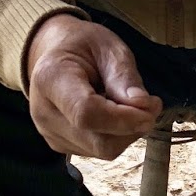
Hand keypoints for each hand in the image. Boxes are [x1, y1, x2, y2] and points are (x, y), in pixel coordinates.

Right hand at [26, 14, 161, 160]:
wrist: (55, 53)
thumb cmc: (83, 45)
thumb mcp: (109, 47)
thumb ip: (124, 76)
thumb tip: (142, 107)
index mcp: (50, 78)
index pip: (86, 113)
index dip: (124, 118)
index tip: (151, 106)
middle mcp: (43, 112)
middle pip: (98, 140)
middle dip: (133, 127)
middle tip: (152, 104)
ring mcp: (50, 133)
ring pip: (102, 150)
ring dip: (128, 132)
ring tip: (131, 104)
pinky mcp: (60, 145)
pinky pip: (97, 150)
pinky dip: (116, 136)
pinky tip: (114, 113)